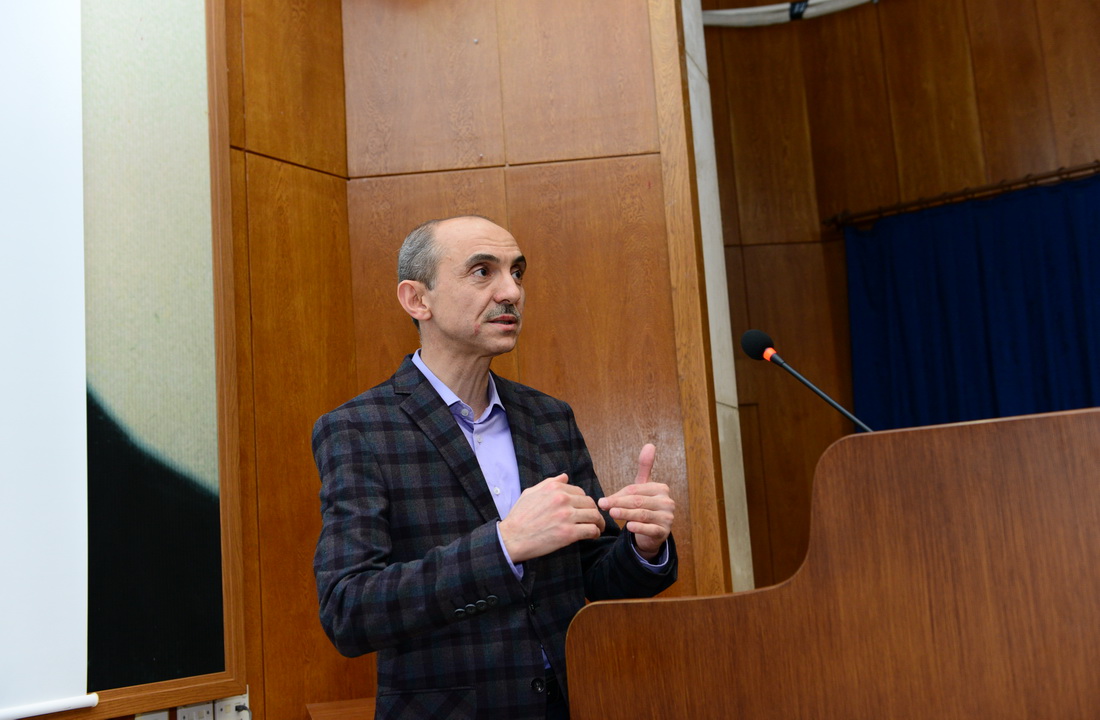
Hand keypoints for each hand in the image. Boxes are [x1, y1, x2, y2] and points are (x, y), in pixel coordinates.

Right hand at [499, 474, 605, 562]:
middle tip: (593, 519)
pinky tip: (593, 535)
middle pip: (590, 503)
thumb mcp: (530, 493)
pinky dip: (595, 533)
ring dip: (598, 522)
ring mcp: (567, 516)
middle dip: (593, 511)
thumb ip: (549, 483)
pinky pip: (591, 530)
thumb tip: (565, 476)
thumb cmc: (519, 517)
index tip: (583, 509)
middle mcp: (562, 499)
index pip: (580, 492)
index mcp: (554, 488)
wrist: (512, 538)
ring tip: (597, 528)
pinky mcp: (569, 533)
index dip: (583, 502)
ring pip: (594, 516)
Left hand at [598, 444, 674, 560]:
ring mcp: (667, 517)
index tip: (603, 500)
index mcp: (661, 488)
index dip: (619, 495)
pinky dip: (639, 528)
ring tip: (612, 514)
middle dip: (619, 503)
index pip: (636, 490)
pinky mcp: (664, 532)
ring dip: (626, 514)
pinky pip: (650, 529)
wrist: (652, 532)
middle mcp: (667, 502)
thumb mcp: (643, 487)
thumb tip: (650, 444)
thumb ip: (644, 467)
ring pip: (643, 514)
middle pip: (638, 501)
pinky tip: (628, 527)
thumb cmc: (645, 506)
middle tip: (603, 505)